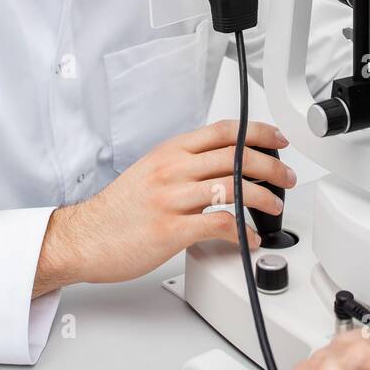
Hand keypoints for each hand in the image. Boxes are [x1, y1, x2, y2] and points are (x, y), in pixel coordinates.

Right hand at [33, 119, 295, 293]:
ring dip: (263, 197)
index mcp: (169, 152)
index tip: (278, 140)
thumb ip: (183, 164)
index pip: (223, 131)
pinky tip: (249, 238)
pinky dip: (242, 232)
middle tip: (286, 177)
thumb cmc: (117, 210)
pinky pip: (218, 225)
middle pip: (234, 156)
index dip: (258, 132)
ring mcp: (171, 199)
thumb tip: (220, 164)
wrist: (83, 237)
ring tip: (274, 206)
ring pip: (232, 186)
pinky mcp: (170, 230)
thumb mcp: (150, 171)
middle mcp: (172, 170)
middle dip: (270, 165)